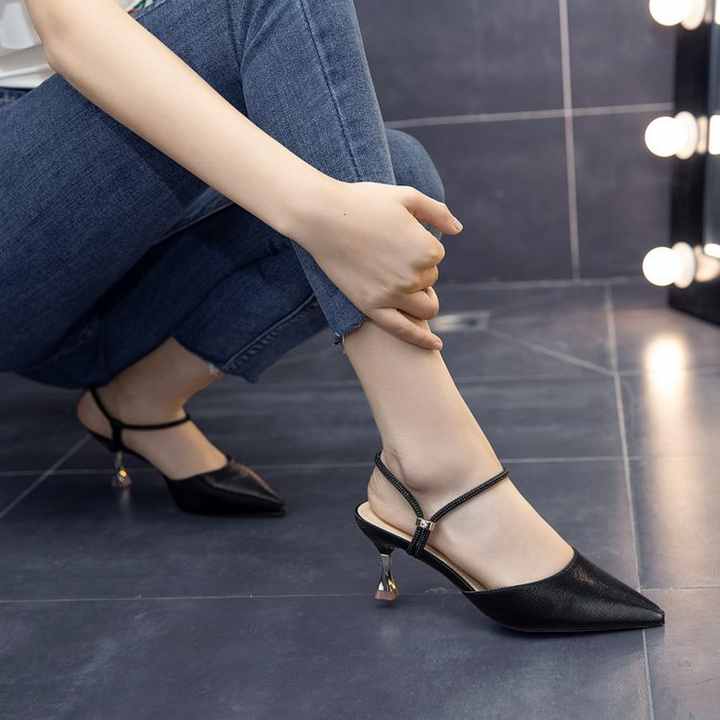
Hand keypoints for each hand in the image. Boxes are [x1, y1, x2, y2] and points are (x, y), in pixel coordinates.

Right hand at [292, 180, 462, 349]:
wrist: (322, 217)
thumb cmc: (363, 202)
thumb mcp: (406, 196)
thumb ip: (438, 212)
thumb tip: (458, 231)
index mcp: (428, 249)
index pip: (436, 257)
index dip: (418, 246)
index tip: (396, 236)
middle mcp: (414, 276)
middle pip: (429, 282)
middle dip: (416, 271)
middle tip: (390, 255)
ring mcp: (393, 295)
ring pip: (424, 307)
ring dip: (419, 298)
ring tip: (400, 283)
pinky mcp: (372, 308)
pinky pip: (404, 331)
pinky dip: (423, 340)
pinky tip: (436, 346)